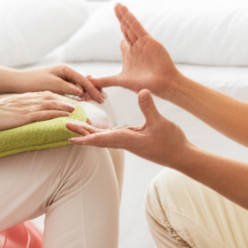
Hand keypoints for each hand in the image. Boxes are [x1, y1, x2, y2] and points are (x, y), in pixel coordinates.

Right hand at [0, 92, 76, 131]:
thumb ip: (20, 109)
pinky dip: (57, 113)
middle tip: (78, 105)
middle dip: (66, 101)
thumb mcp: (10, 108)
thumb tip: (25, 114)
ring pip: (52, 104)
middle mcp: (29, 99)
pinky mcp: (26, 116)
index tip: (69, 100)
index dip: (59, 97)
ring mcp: (28, 107)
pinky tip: (66, 115)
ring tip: (77, 109)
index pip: (47, 94)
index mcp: (26, 97)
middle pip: (53, 97)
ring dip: (66, 106)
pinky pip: (45, 113)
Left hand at [17, 64, 104, 102]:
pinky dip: (79, 95)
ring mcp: (61, 78)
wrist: (18, 82)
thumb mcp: (53, 85)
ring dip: (87, 93)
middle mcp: (65, 72)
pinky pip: (71, 90)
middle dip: (93, 90)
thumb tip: (82, 92)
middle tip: (103, 99)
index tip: (101, 98)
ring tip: (97, 100)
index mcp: (65, 69)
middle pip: (83, 82)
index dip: (93, 89)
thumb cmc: (34, 82)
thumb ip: (68, 88)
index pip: (83, 80)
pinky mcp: (57, 85)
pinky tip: (84, 99)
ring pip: (78, 86)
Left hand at [66, 89, 188, 167]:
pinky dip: (102, 132)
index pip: (101, 138)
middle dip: (82, 133)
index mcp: (127, 139)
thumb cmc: (171, 142)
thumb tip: (141, 91)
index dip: (85, 137)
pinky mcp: (135, 140)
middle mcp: (125, 142)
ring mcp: (129, 142)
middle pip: (98, 138)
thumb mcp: (160, 122)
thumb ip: (149, 107)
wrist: (181, 156)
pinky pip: (113, 136)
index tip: (70, 137)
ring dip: (90, 132)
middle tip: (65, 127)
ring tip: (76, 127)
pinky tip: (99, 129)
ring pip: (104, 137)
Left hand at [90, 4, 177, 97]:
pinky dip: (130, 19)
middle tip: (116, 7)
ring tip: (117, 5)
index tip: (119, 25)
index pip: (124, 41)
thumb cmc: (144, 85)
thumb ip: (103, 80)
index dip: (121, 33)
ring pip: (130, 26)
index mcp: (130, 56)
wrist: (161, 84)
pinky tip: (125, 11)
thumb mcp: (119, 81)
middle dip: (121, 19)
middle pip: (127, 30)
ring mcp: (142, 43)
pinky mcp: (148, 40)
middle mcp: (136, 48)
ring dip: (123, 16)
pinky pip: (137, 27)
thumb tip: (88, 81)